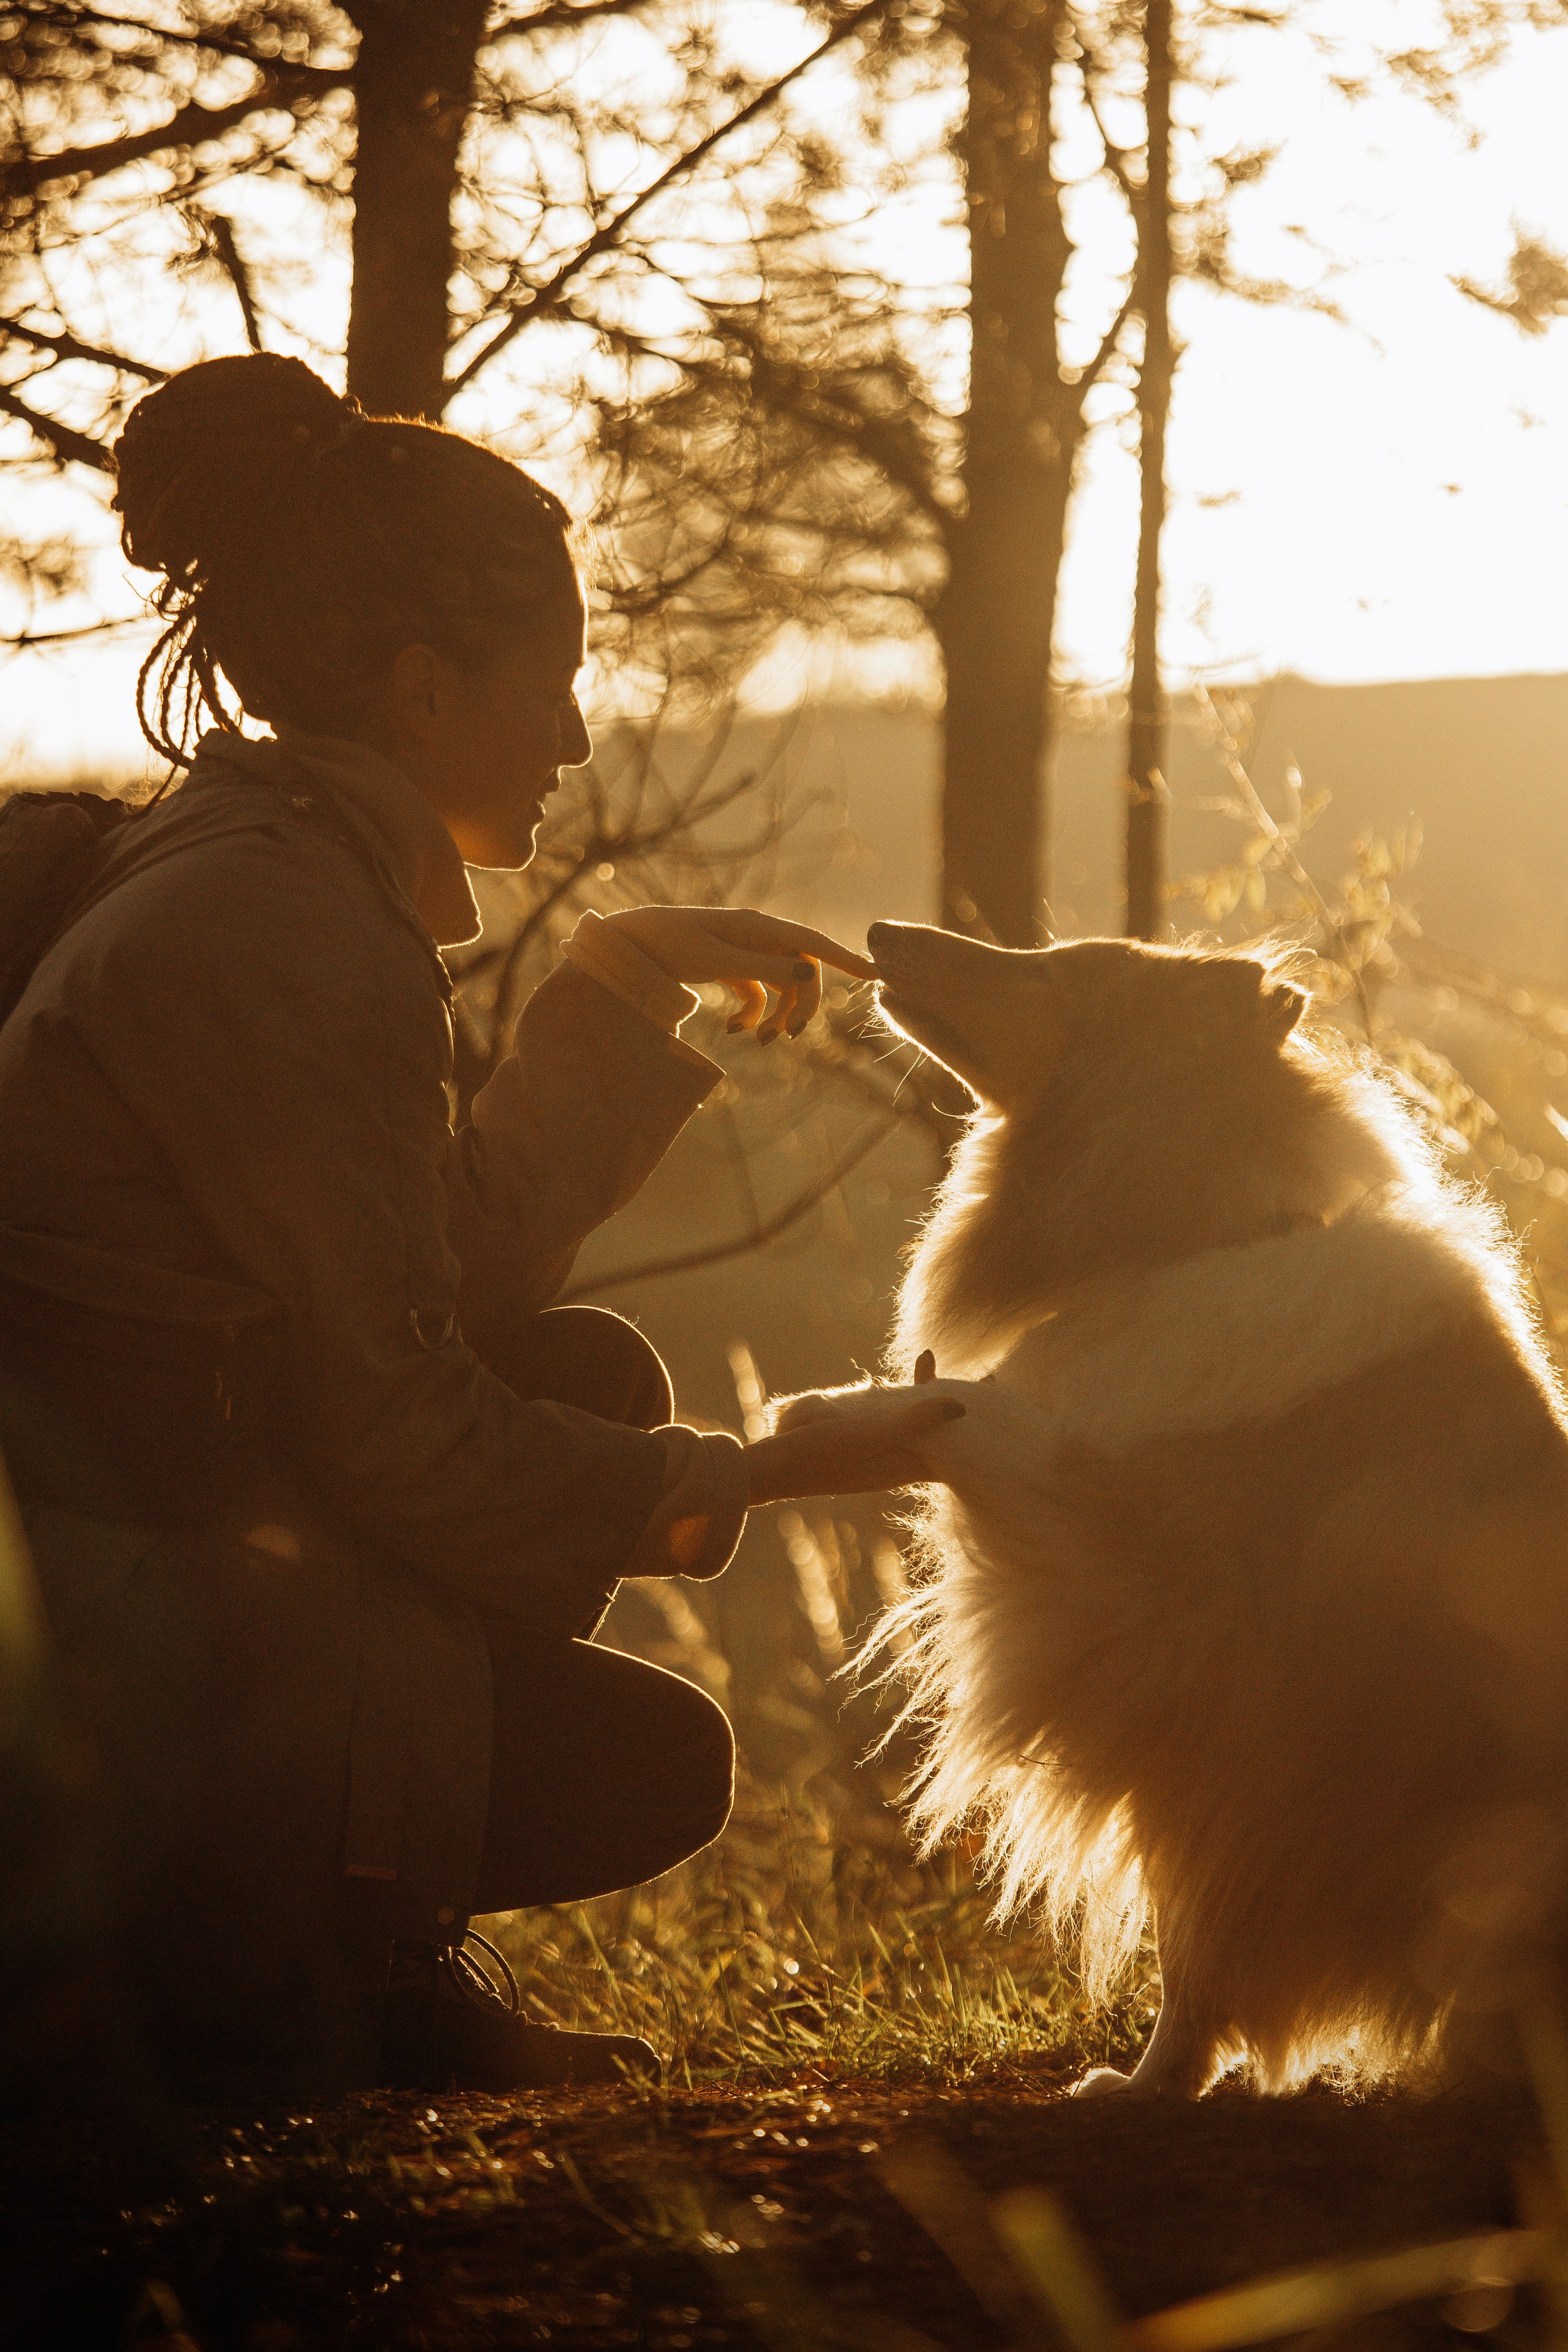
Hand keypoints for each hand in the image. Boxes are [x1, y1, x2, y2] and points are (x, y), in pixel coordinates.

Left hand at [604, 905, 875, 1043]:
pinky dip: (752, 1014)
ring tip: (761, 1041)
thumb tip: (808, 972)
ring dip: (778, 1015)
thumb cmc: (670, 945)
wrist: (631, 945)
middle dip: (800, 1005)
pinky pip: (757, 993)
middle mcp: (757, 937)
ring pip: (781, 986)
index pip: (811, 942)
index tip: (875, 973)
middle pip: (800, 972)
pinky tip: (733, 1030)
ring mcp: (745, 953)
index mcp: (757, 927)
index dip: (844, 958)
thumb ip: (763, 967)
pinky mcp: (731, 968)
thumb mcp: (716, 959)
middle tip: (789, 1036)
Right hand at [743, 1378, 966, 1503]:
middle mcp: (894, 1459)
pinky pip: (881, 1415)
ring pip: (909, 1421)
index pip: (955, 1449)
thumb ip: (916, 1420)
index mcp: (906, 1462)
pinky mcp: (851, 1439)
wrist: (773, 1468)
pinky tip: (878, 1382)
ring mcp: (872, 1449)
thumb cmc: (822, 1455)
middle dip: (953, 1404)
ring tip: (934, 1370)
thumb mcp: (872, 1432)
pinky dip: (890, 1397)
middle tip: (983, 1378)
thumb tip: (962, 1406)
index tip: (997, 1397)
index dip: (979, 1430)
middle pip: (937, 1431)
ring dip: (922, 1398)